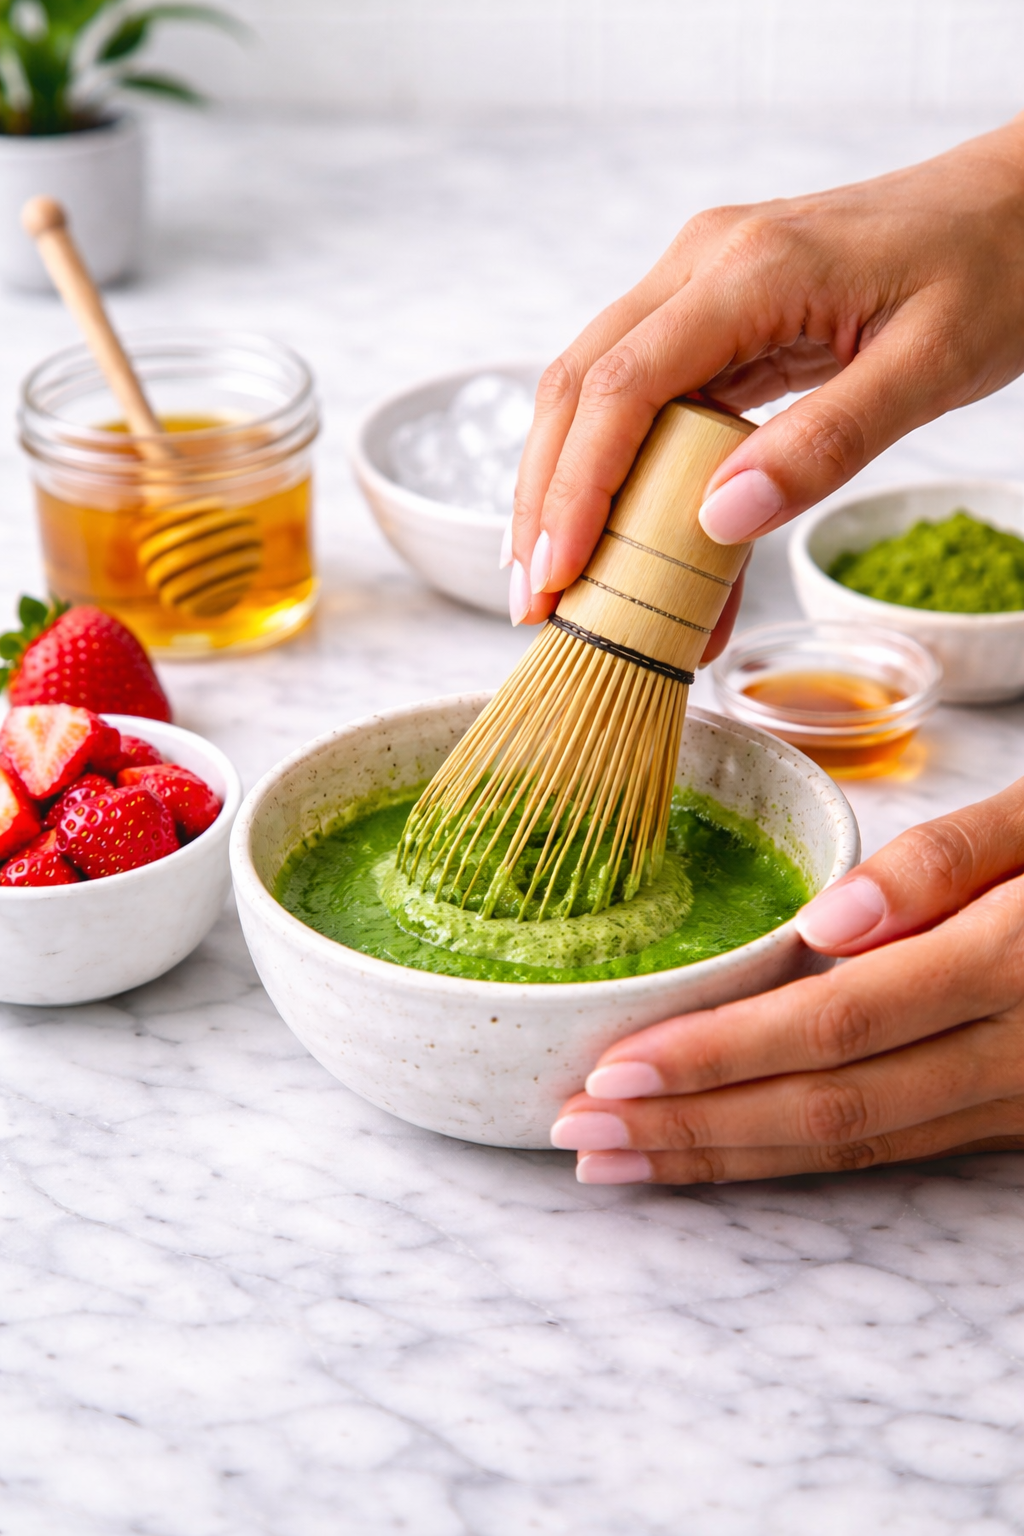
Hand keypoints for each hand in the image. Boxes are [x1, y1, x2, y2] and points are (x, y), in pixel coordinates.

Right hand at [507, 114, 1023, 639]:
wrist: (1017, 201)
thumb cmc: (991, 267)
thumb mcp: (932, 366)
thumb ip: (826, 444)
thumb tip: (717, 522)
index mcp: (749, 270)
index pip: (621, 387)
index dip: (575, 488)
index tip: (557, 574)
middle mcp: (702, 265)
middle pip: (579, 387)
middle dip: (543, 497)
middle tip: (533, 597)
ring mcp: (701, 286)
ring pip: (597, 393)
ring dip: (569, 488)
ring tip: (562, 581)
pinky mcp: (714, 315)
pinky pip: (649, 400)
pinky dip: (628, 475)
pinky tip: (634, 543)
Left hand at [551, 778, 1023, 1183]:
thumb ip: (949, 861)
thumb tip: (826, 926)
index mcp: (1017, 963)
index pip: (837, 1027)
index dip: (720, 1058)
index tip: (614, 1071)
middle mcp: (1020, 1054)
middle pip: (831, 1108)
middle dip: (694, 1130)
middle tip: (577, 1136)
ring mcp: (1023, 1101)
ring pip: (860, 1146)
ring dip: (730, 1158)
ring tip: (622, 1161)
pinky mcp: (1018, 1117)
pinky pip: (898, 1145)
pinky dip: (797, 1153)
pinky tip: (724, 1146)